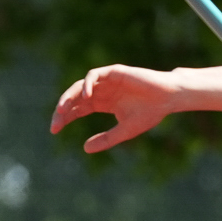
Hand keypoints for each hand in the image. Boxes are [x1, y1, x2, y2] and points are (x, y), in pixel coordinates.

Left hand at [51, 64, 180, 152]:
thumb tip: (84, 148)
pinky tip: (85, 97)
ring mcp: (107, 80)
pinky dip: (86, 84)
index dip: (65, 118)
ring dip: (69, 96)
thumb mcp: (124, 131)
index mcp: (103, 103)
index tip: (54, 131)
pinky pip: (94, 75)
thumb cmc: (149, 114)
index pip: (77, 109)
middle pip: (74, 98)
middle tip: (55, 124)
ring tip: (62, 110)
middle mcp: (102, 91)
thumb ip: (106, 139)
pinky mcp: (114, 72)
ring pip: (80, 86)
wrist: (167, 99)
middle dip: (63, 110)